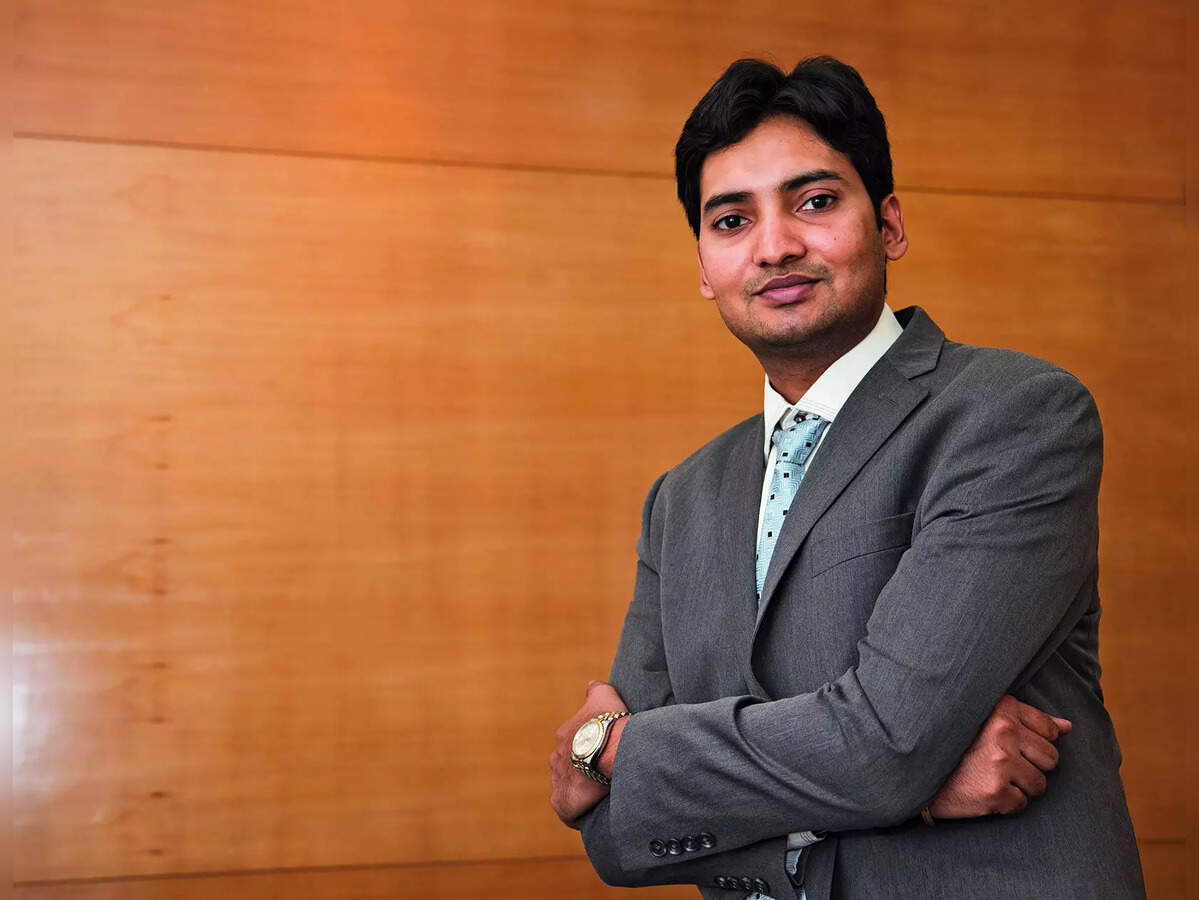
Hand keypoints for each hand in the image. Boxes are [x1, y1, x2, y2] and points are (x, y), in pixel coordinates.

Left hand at [549, 681, 628, 827]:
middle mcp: (556, 757)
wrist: (611, 751)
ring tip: (600, 794)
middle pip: (569, 765)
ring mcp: (558, 780)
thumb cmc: (610, 724)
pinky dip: (576, 812)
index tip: (604, 754)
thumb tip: (591, 686)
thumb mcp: (605, 696)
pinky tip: (591, 812)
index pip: (574, 743)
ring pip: (567, 786)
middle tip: (604, 774)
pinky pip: (567, 810)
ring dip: (580, 790)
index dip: (590, 748)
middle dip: (582, 770)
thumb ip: (596, 690)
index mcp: (565, 735)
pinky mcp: (562, 802)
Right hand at [929, 694, 1071, 817]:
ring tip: (993, 777)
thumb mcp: (988, 718)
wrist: (916, 769)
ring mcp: (1000, 763)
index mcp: (1002, 709)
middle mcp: (1003, 733)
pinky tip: (984, 790)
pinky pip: (1021, 803)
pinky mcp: (995, 792)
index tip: (1014, 746)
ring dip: (1020, 786)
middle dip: (1033, 765)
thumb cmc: (955, 741)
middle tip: (1005, 765)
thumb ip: (1028, 720)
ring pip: (1039, 784)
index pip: (1049, 730)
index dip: (1035, 742)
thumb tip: (1069, 728)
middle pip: (1051, 758)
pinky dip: (1005, 802)